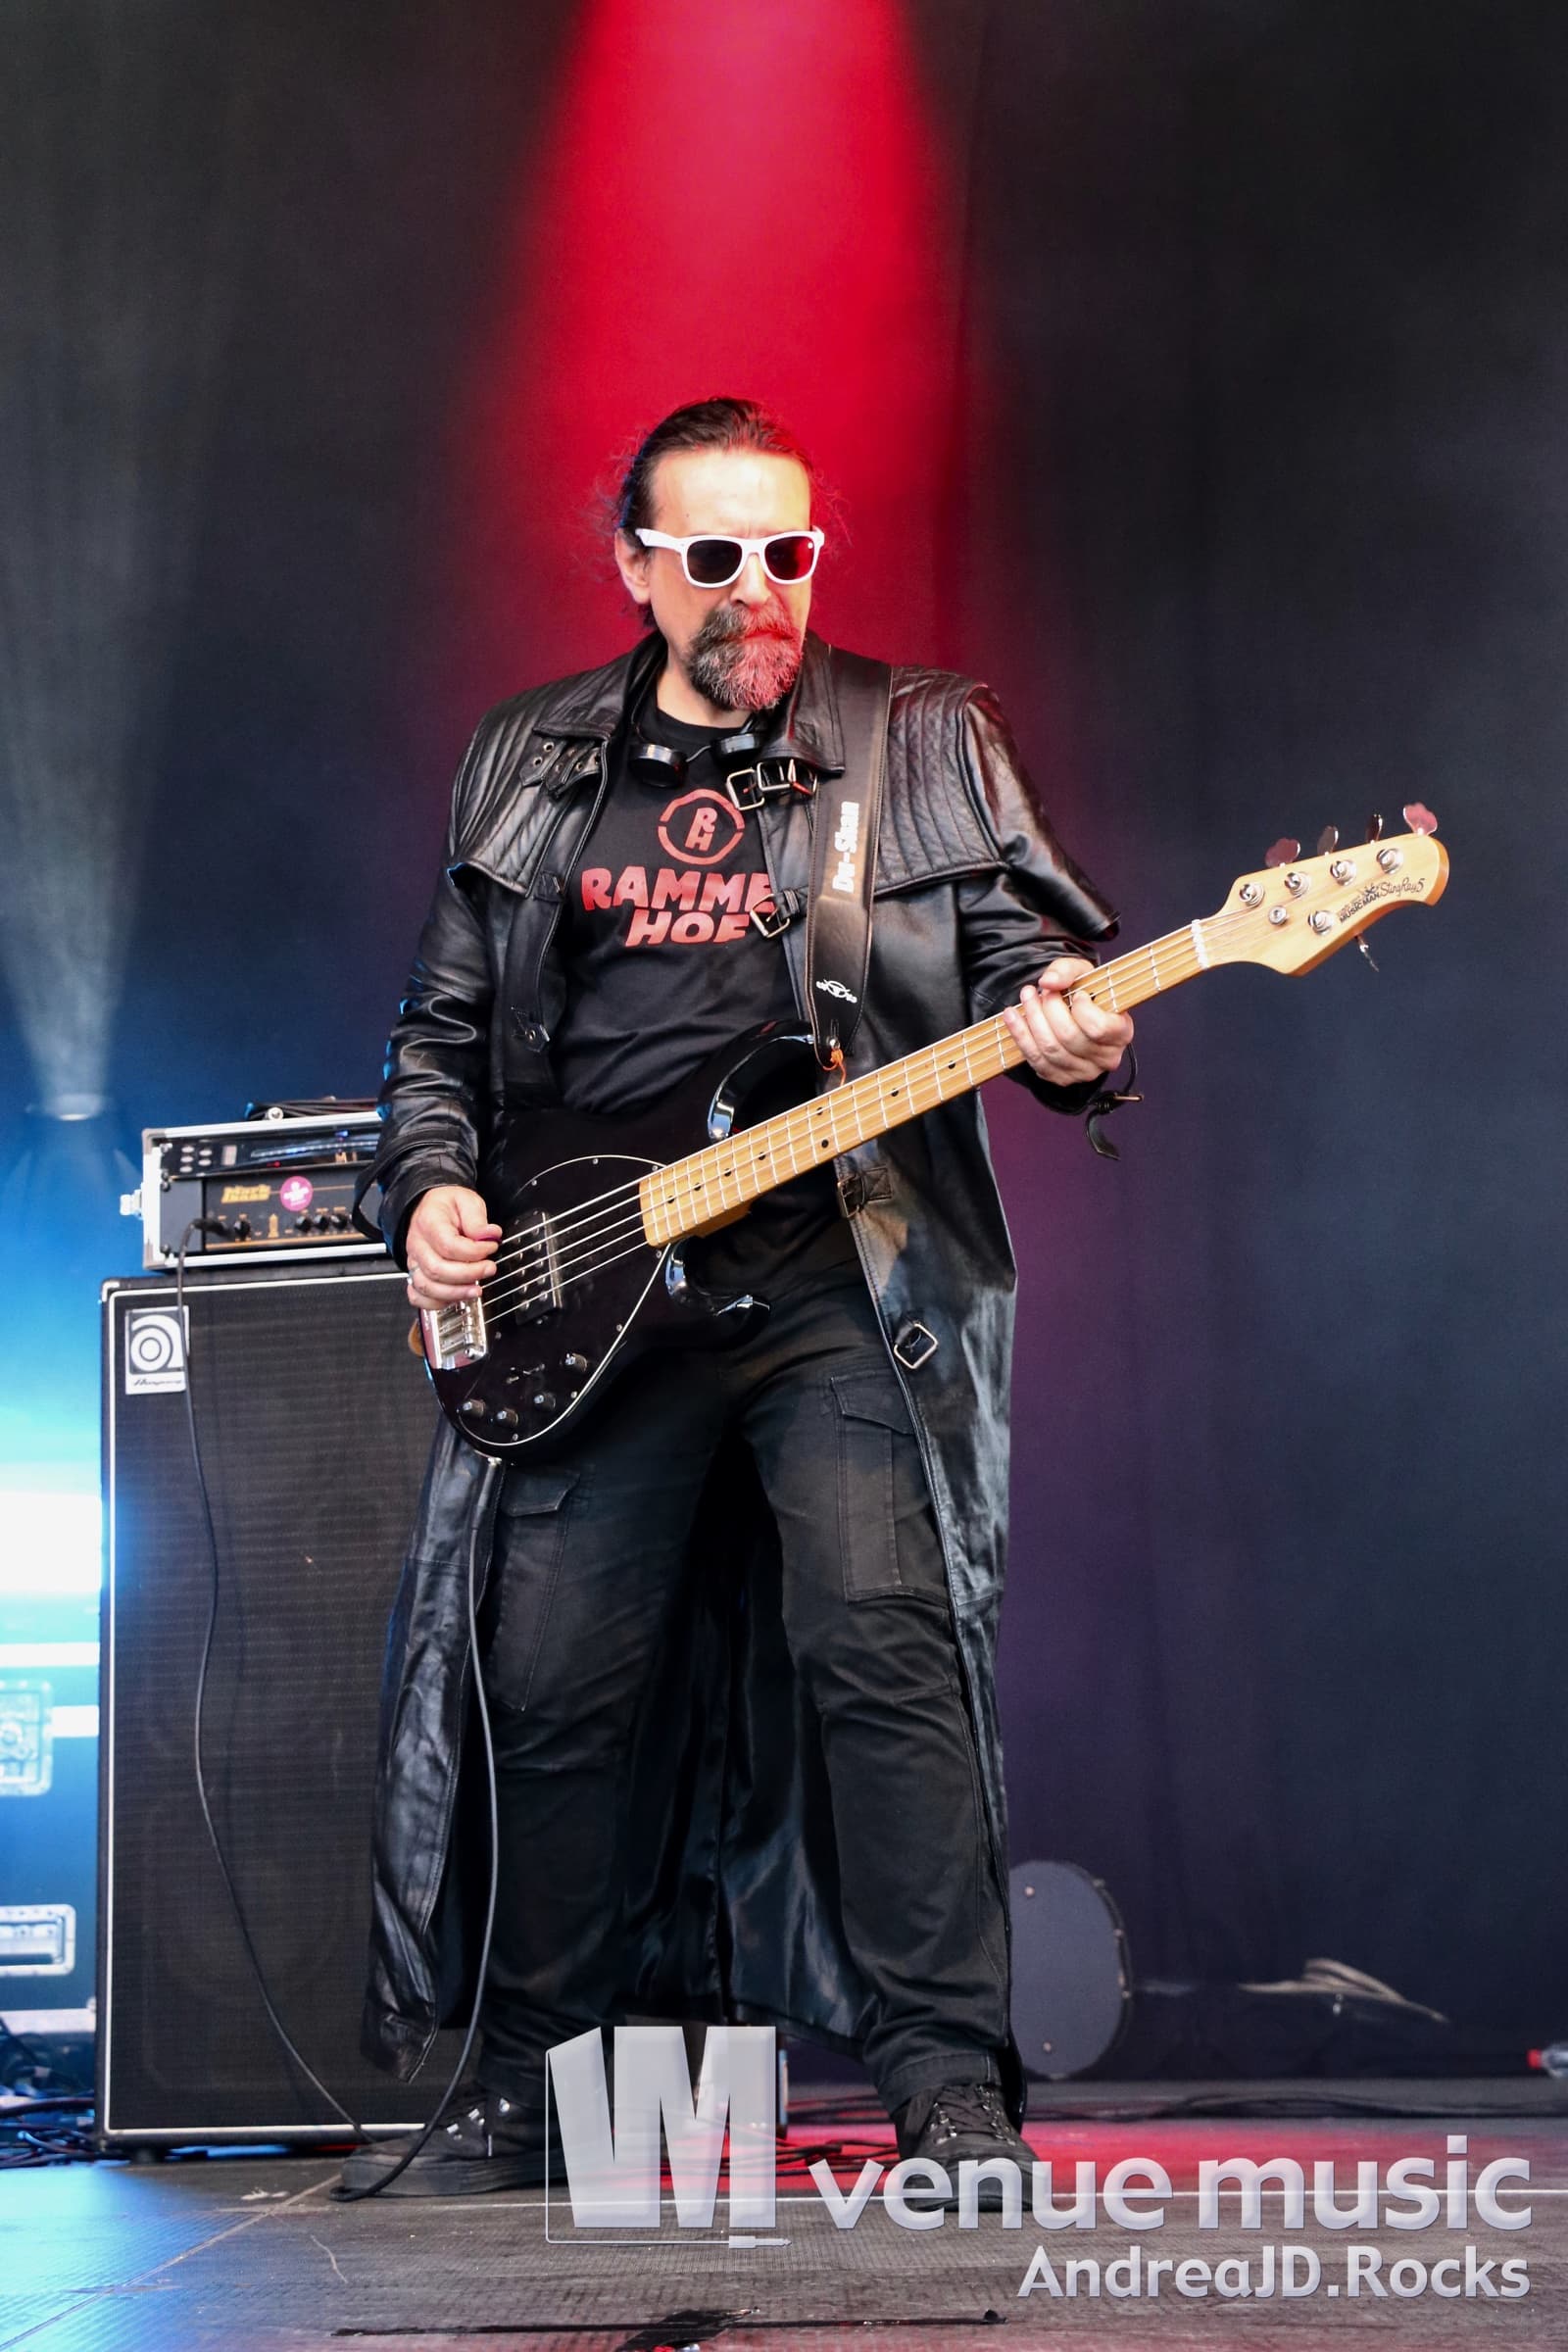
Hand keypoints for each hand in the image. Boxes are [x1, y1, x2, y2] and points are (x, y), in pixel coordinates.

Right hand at [405, 1185, 501, 1310]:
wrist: (429, 1209)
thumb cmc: (447, 1207)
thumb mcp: (466, 1201)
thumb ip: (477, 1219)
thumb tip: (489, 1235)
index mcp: (429, 1222)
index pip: (448, 1245)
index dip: (473, 1251)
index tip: (491, 1247)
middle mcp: (417, 1244)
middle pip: (437, 1269)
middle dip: (468, 1274)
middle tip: (489, 1269)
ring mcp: (414, 1262)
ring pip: (427, 1287)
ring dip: (455, 1293)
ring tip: (477, 1290)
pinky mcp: (416, 1274)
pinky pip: (417, 1296)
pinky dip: (436, 1302)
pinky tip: (455, 1297)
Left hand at [1001, 957, 1133, 1085]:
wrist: (1076, 1014)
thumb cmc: (1085, 993)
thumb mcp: (1082, 973)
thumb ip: (1067, 971)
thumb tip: (1049, 982)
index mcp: (1121, 1033)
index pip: (1099, 1028)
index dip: (1082, 1009)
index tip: (1076, 994)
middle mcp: (1106, 1057)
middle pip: (1069, 1037)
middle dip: (1049, 1010)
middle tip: (1039, 991)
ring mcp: (1084, 1072)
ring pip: (1050, 1050)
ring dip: (1031, 1020)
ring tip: (1026, 997)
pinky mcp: (1062, 1078)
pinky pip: (1036, 1061)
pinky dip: (1020, 1036)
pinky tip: (1012, 1017)